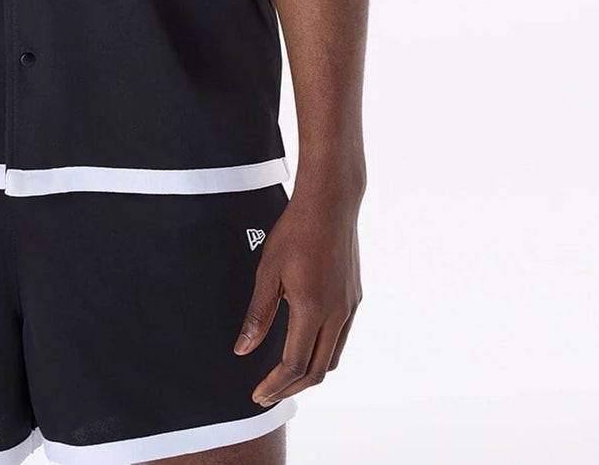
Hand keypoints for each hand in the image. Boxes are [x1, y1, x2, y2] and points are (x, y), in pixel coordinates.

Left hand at [232, 186, 362, 404]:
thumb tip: (243, 350)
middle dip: (291, 388)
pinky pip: (341, 338)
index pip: (293, 365)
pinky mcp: (354, 298)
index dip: (274, 385)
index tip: (258, 394)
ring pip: (332, 357)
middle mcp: (336, 314)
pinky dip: (323, 352)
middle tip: (268, 393)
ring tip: (286, 377)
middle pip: (317, 371)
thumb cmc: (295, 231)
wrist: (330, 204)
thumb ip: (258, 314)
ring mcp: (349, 307)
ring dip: (310, 374)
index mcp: (312, 309)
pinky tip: (306, 345)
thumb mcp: (267, 271)